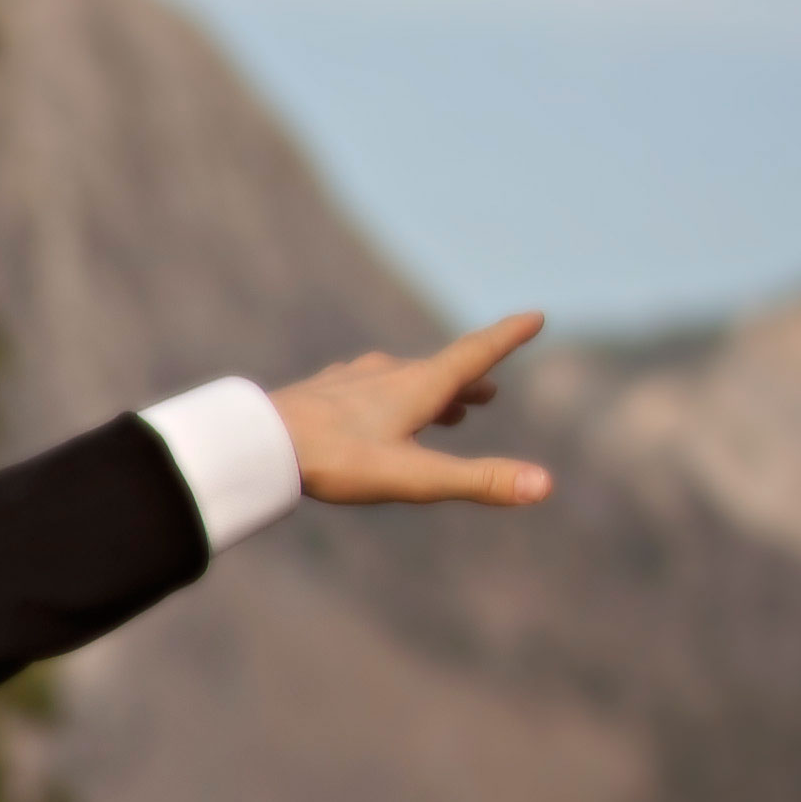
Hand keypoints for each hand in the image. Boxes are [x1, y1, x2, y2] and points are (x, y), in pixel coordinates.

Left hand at [276, 315, 554, 507]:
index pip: (476, 354)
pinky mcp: (319, 395)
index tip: (535, 316)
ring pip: (401, 380)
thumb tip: (544, 485)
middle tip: (488, 392)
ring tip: (448, 408)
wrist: (256, 443)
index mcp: (418, 385)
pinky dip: (387, 397)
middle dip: (469, 381)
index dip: (508, 337)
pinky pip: (363, 390)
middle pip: (440, 371)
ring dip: (430, 391)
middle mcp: (387, 375)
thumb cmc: (336, 460)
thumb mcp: (414, 478)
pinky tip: (368, 406)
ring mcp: (350, 382)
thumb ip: (477, 480)